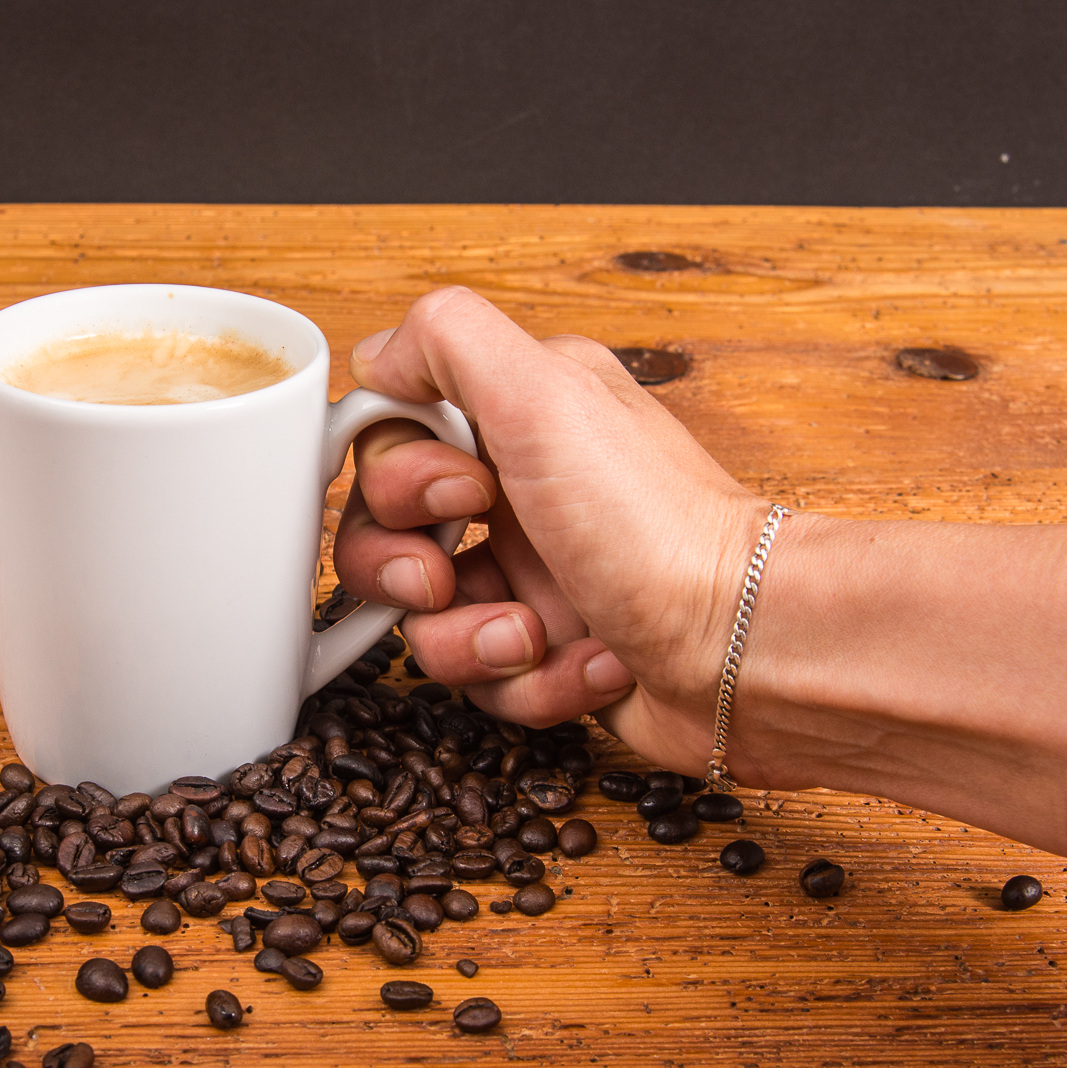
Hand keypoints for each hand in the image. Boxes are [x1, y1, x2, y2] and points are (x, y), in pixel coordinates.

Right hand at [333, 286, 795, 786]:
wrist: (749, 650)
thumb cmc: (661, 527)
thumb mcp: (546, 392)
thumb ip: (446, 341)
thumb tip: (378, 358)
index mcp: (518, 421)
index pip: (391, 443)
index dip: (396, 480)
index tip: (452, 493)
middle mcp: (521, 494)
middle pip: (388, 537)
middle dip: (405, 570)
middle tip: (449, 577)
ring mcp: (533, 578)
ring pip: (425, 622)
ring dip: (471, 639)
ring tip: (536, 633)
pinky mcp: (548, 654)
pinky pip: (483, 679)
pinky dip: (530, 682)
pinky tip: (593, 662)